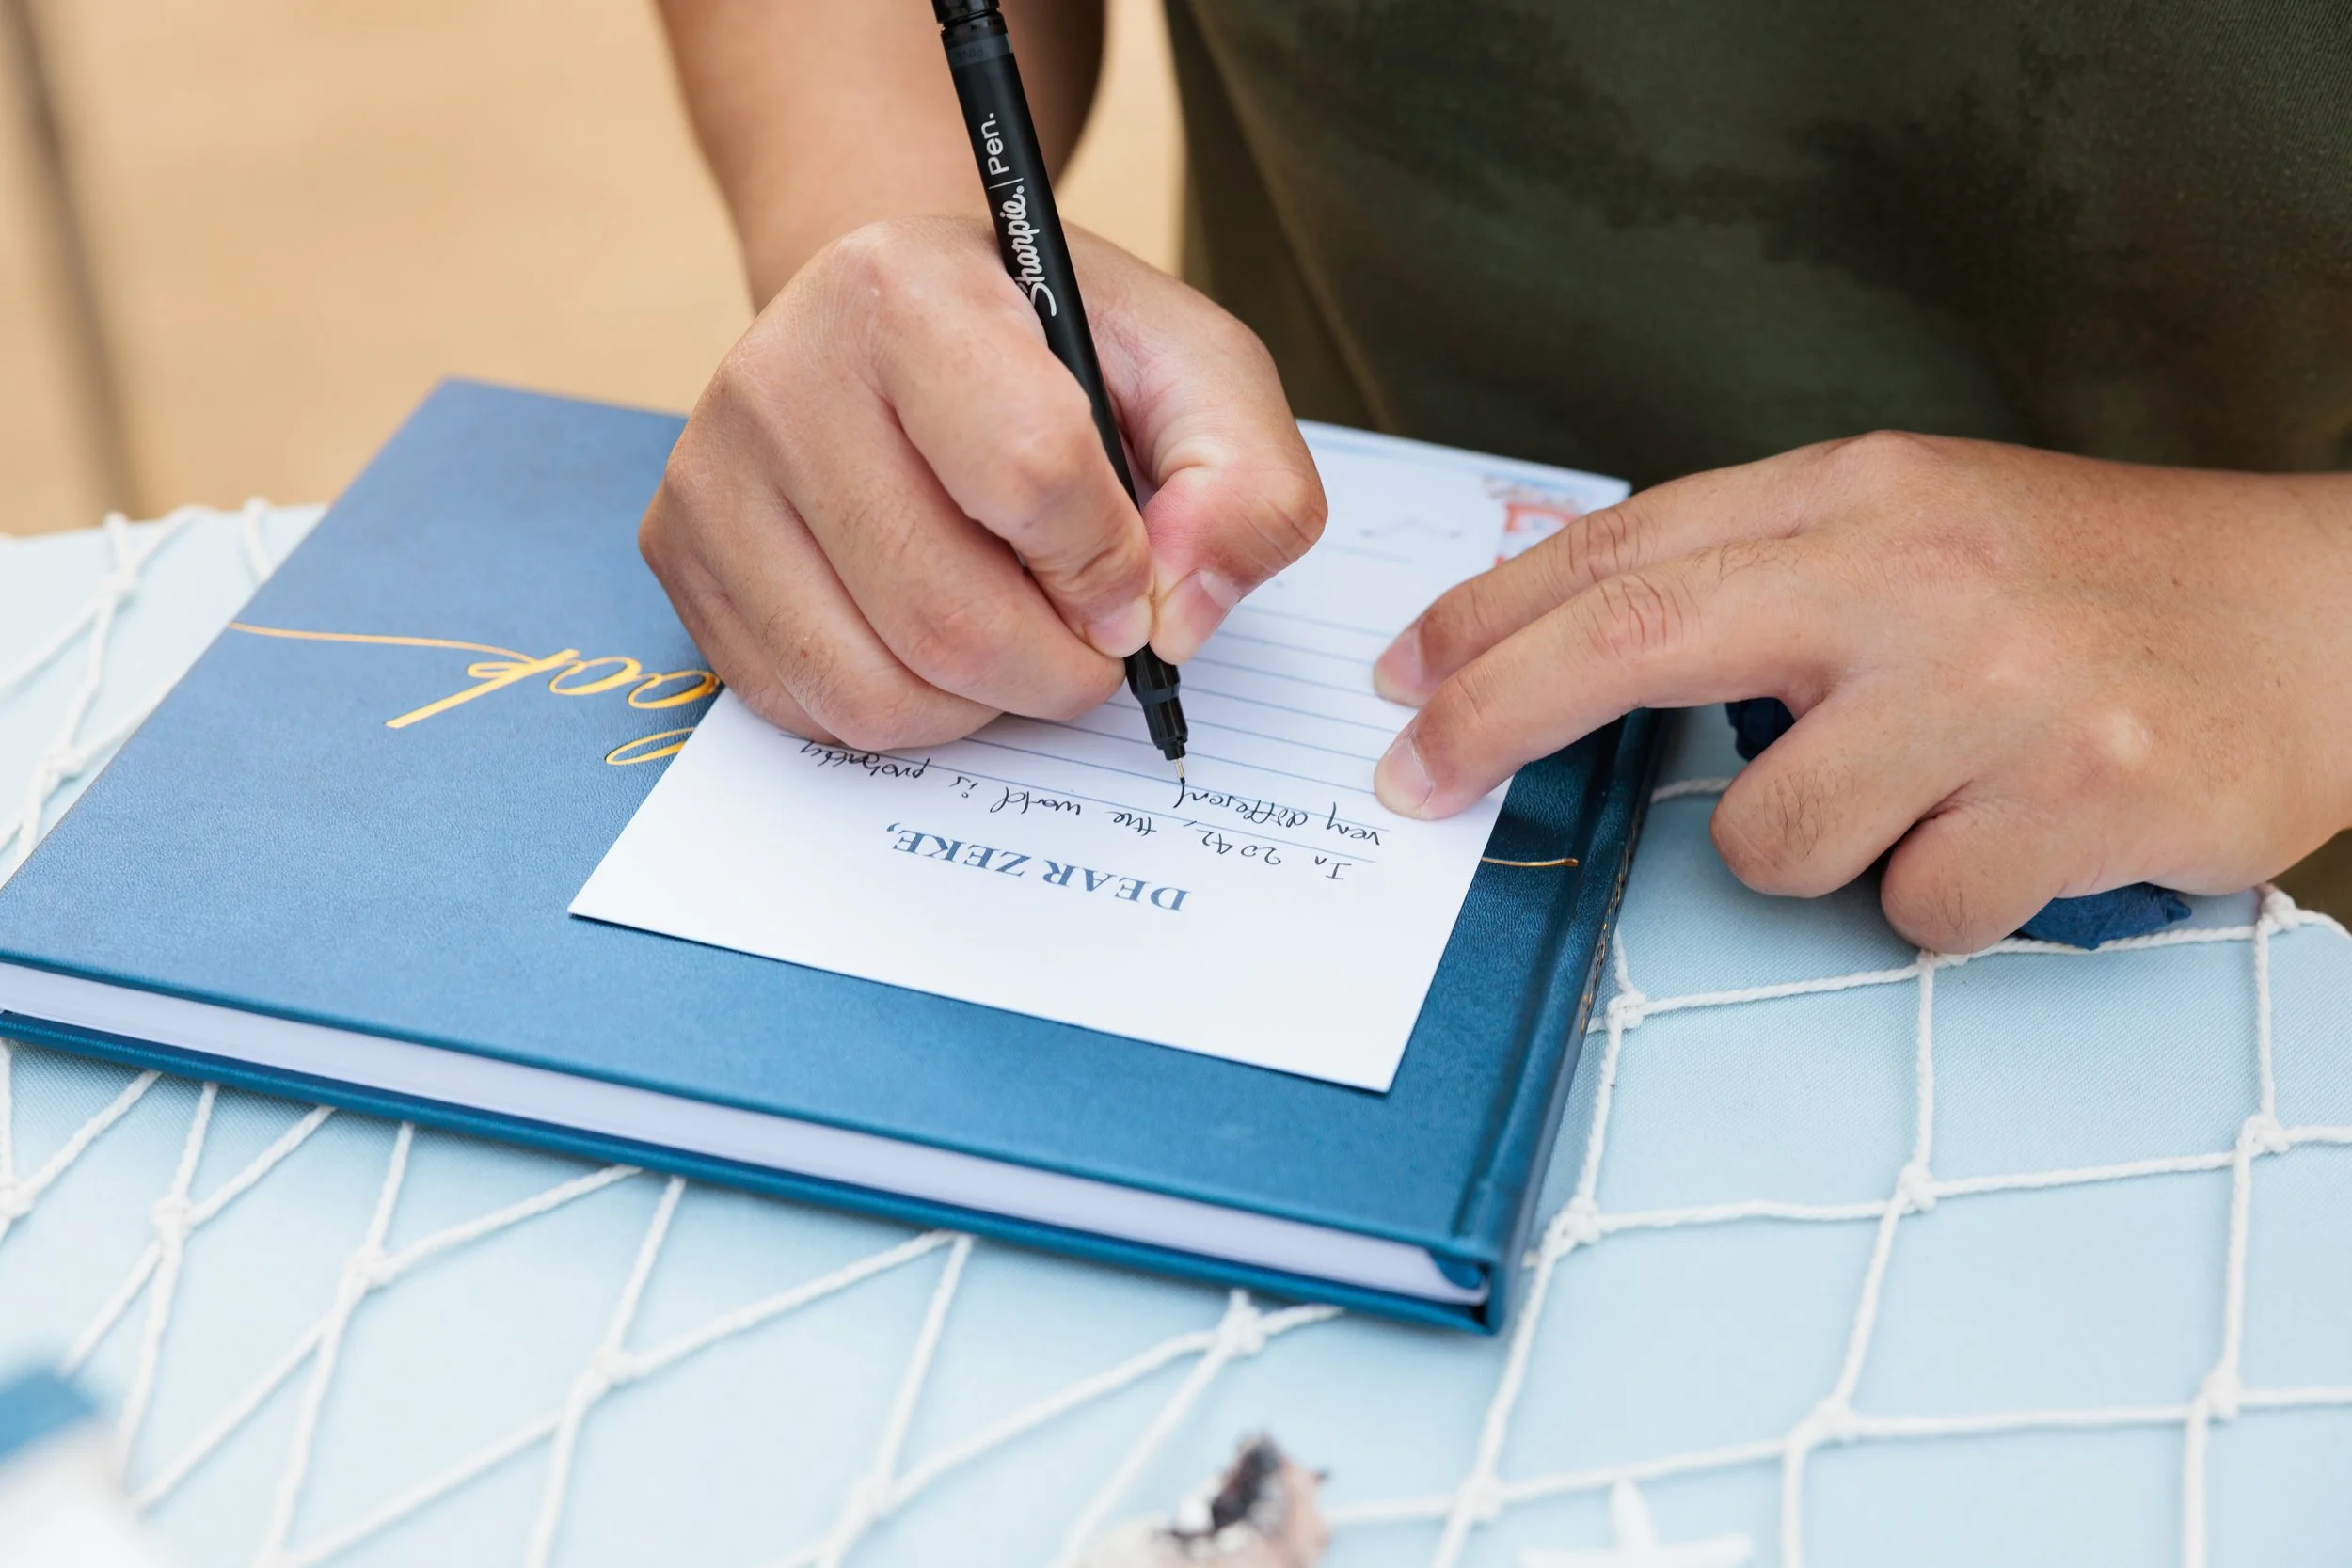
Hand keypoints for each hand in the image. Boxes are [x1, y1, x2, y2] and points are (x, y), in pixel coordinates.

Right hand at [641, 216, 1324, 749]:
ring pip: (877, 692)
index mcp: (906, 291)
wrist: (900, 321)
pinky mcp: (680, 555)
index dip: (1111, 567)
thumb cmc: (1052, 352)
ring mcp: (712, 473)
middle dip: (1057, 668)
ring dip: (983, 705)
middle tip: (1088, 638)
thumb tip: (1178, 615)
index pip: (1031, 477)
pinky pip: (809, 712)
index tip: (1131, 578)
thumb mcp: (1191, 368)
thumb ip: (1246, 479)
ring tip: (1016, 635)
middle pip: (948, 617)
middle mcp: (779, 374)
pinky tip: (932, 639)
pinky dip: (905, 712)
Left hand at [1370, 432, 2351, 951]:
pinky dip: (1938, 899)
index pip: (1625, 548)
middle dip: (1495, 716)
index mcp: (1863, 492)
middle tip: (1417, 780)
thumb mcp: (1921, 522)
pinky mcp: (2080, 797)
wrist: (2327, 612)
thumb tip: (1581, 649)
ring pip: (1773, 836)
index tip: (1406, 679)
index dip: (1489, 617)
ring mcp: (1999, 687)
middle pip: (1636, 641)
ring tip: (1918, 801)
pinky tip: (2011, 839)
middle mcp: (1916, 573)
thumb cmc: (2094, 581)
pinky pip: (1914, 909)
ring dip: (1811, 851)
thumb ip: (1766, 569)